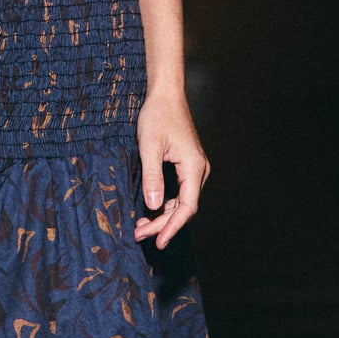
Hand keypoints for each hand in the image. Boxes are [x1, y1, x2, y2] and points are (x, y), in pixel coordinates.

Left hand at [134, 86, 207, 249]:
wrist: (166, 95)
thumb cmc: (158, 115)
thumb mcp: (149, 147)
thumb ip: (152, 177)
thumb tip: (152, 206)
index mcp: (194, 167)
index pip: (187, 207)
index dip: (172, 227)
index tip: (158, 242)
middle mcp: (199, 170)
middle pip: (184, 207)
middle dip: (162, 224)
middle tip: (139, 235)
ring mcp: (195, 168)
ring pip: (181, 201)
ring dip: (162, 215)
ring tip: (140, 227)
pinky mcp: (187, 165)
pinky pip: (179, 191)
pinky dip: (164, 203)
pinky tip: (149, 209)